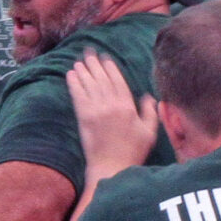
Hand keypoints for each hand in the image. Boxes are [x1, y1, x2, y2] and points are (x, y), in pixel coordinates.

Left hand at [67, 53, 158, 174]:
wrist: (111, 168)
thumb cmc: (132, 153)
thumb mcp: (149, 132)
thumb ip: (150, 113)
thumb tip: (148, 97)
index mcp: (128, 107)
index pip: (118, 81)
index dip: (110, 68)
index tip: (105, 58)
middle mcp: (111, 105)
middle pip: (102, 79)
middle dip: (95, 64)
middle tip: (89, 52)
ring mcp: (96, 110)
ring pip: (89, 84)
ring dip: (83, 70)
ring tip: (79, 61)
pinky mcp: (84, 118)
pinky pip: (78, 95)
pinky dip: (74, 83)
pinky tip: (71, 74)